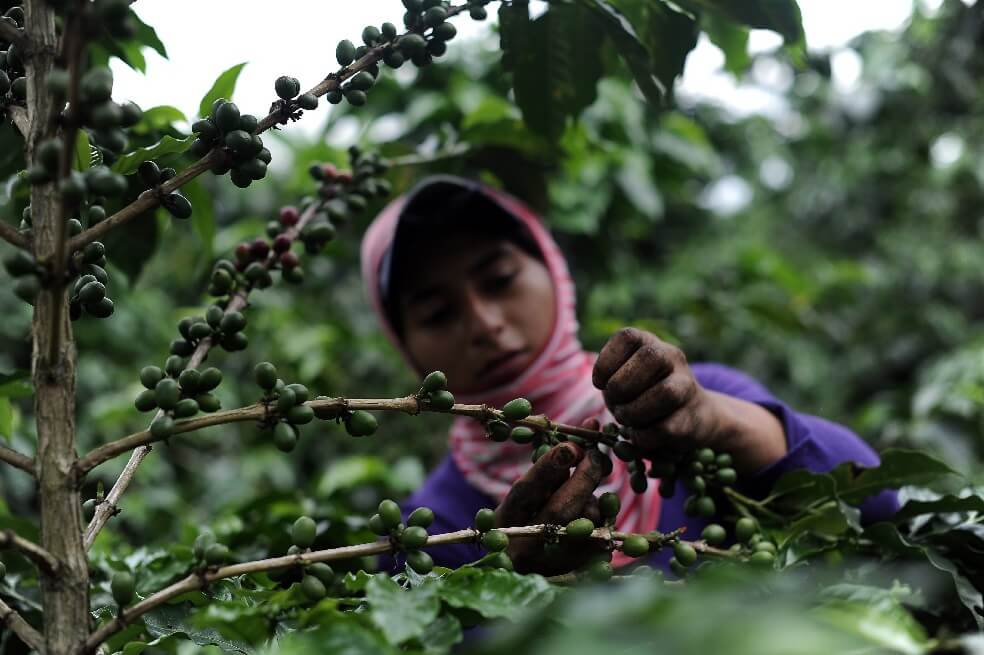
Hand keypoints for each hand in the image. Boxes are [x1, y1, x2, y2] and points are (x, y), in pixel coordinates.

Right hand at [495, 420, 608, 574]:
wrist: (520, 575)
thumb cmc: (524, 522)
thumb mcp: (525, 497)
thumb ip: (551, 469)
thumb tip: (586, 431)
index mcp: (505, 522)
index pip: (525, 491)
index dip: (549, 466)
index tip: (571, 445)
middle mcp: (523, 548)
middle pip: (560, 509)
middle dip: (584, 476)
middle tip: (595, 455)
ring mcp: (550, 567)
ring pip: (585, 524)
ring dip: (593, 501)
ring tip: (584, 498)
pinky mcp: (577, 577)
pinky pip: (601, 541)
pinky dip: (601, 522)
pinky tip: (592, 519)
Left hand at [592, 328, 787, 472]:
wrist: (691, 412)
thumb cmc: (644, 392)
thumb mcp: (623, 377)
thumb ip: (610, 376)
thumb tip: (603, 386)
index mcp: (648, 342)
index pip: (627, 337)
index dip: (606, 362)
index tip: (599, 383)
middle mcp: (672, 357)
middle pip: (650, 358)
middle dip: (621, 386)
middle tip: (614, 404)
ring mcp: (687, 385)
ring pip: (665, 393)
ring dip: (634, 412)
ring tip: (625, 419)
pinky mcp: (692, 417)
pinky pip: (666, 427)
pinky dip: (643, 436)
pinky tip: (637, 435)